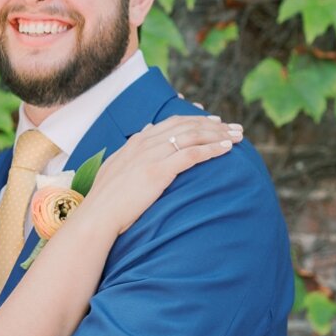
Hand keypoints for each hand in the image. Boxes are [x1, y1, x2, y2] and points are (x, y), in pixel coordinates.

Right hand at [87, 116, 242, 233]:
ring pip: (192, 136)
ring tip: (238, 137)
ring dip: (219, 135)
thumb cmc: (106, 199)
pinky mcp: (158, 171)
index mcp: (136, 142)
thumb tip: (144, 132)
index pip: (172, 122)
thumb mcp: (116, 167)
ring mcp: (151, 155)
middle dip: (214, 125)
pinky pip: (191, 154)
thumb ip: (131, 150)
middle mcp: (145, 143)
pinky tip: (227, 150)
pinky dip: (211, 149)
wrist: (98, 215)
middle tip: (235, 128)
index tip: (214, 122)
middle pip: (187, 126)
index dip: (196, 119)